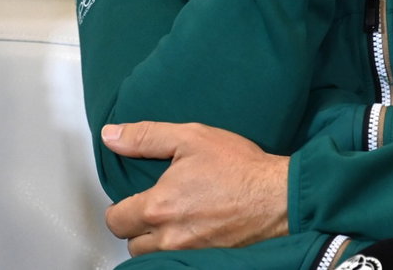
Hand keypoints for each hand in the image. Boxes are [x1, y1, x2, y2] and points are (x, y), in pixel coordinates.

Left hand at [102, 121, 288, 255]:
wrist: (281, 197)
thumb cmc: (240, 168)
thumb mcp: (190, 138)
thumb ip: (145, 137)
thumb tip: (111, 136)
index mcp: (160, 207)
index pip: (115, 220)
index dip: (119, 209)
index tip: (131, 201)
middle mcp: (171, 238)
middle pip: (133, 245)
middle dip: (137, 228)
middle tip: (154, 210)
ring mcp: (191, 255)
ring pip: (155, 258)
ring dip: (157, 243)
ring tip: (173, 222)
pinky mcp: (209, 263)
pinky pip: (181, 263)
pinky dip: (180, 252)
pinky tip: (192, 234)